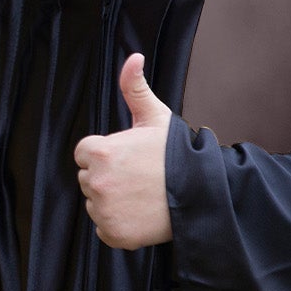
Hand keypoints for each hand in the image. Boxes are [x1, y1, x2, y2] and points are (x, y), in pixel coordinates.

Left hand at [73, 53, 172, 248]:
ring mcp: (103, 209)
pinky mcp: (113, 233)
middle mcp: (96, 181)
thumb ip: (134, 87)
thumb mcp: (155, 117)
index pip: (86, 154)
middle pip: (88, 178)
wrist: (204, 195)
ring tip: (143, 195)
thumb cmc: (177, 154)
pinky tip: (141, 214)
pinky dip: (119, 224)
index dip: (108, 154)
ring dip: (113, 200)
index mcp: (99, 151)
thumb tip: (133, 57)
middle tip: (140, 177)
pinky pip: (104, 226)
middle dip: (109, 177)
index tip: (131, 158)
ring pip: (96, 202)